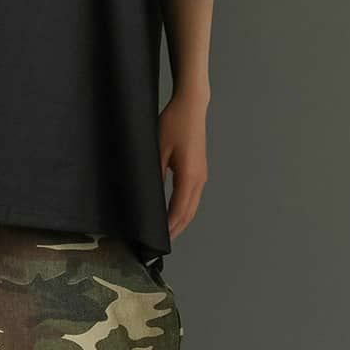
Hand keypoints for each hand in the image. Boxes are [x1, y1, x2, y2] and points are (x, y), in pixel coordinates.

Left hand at [158, 89, 209, 242]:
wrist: (191, 106)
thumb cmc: (174, 123)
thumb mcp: (158, 149)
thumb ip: (154, 175)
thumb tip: (147, 196)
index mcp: (189, 177)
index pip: (178, 211)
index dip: (168, 228)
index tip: (156, 241)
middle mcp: (199, 179)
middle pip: (188, 213)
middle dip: (175, 229)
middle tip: (159, 244)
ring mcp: (202, 175)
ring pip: (192, 206)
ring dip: (181, 221)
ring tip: (166, 233)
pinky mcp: (200, 170)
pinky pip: (193, 197)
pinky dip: (184, 209)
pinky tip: (174, 213)